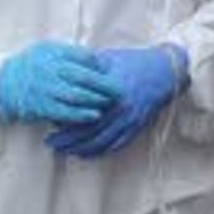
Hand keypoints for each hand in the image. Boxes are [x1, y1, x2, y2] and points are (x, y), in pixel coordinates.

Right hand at [0, 41, 118, 127]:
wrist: (2, 82)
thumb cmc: (31, 64)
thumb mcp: (48, 49)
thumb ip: (71, 53)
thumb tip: (98, 60)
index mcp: (54, 54)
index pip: (84, 58)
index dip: (101, 66)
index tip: (114, 72)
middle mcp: (50, 71)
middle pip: (84, 78)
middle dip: (105, 85)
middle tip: (121, 90)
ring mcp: (46, 89)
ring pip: (77, 96)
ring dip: (96, 100)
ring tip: (110, 102)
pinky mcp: (41, 106)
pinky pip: (65, 112)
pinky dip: (81, 114)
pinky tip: (94, 115)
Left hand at [51, 44, 188, 158]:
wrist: (165, 70)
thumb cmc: (134, 61)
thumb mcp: (108, 60)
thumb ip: (86, 69)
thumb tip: (62, 75)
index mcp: (111, 92)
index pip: (82, 112)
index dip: (64, 121)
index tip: (48, 123)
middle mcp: (121, 110)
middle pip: (88, 132)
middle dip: (67, 140)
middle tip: (49, 143)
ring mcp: (130, 121)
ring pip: (101, 142)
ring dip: (81, 149)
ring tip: (64, 150)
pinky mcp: (137, 126)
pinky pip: (116, 144)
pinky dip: (99, 151)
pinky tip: (86, 153)